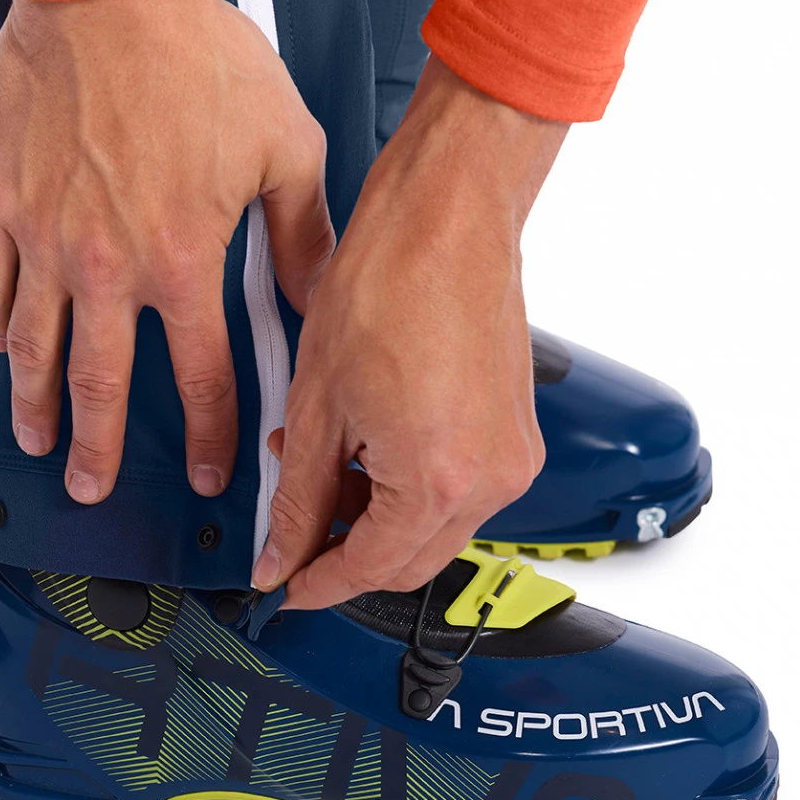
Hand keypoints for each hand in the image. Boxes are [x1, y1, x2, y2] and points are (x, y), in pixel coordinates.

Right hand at [0, 0, 333, 503]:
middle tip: (94, 489)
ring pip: (31, 347)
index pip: (202, 376)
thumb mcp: (284, 143)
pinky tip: (1, 341)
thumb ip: (301, 231)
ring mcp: (44, 237)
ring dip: (34, 404)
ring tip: (36, 441)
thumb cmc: (199, 58)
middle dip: (100, 449)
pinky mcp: (2, 201)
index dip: (213, 433)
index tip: (214, 471)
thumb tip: (320, 292)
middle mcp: (105, 265)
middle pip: (99, 385)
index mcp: (181, 259)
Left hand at [255, 57, 568, 608]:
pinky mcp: (517, 427)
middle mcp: (491, 480)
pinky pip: (462, 485)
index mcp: (438, 482)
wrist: (447, 215)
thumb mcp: (316, 402)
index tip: (283, 584)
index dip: (314, 582)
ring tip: (320, 468)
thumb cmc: (390, 280)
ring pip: (437, 525)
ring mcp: (513, 453)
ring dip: (378, 516)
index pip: (367, 569)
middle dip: (347, 554)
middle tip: (293, 532)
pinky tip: (366, 445)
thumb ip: (297, 493)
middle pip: (410, 560)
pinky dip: (412, 483)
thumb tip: (283, 548)